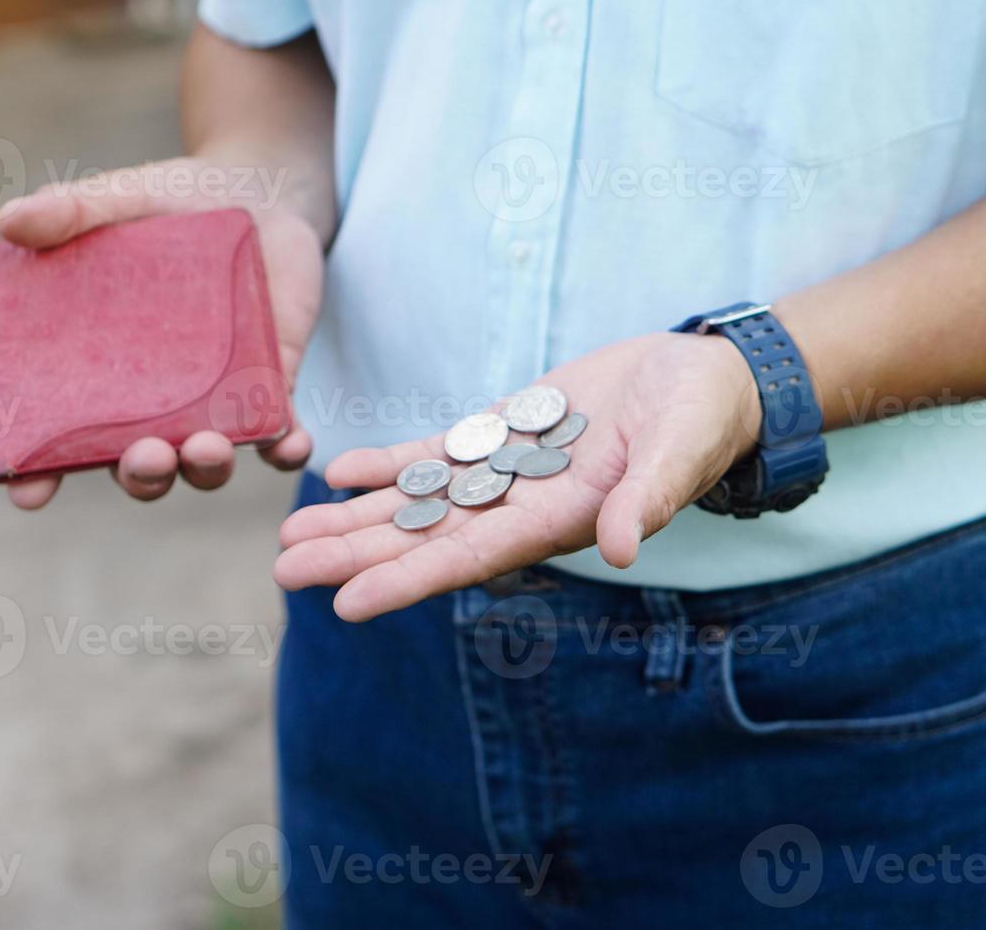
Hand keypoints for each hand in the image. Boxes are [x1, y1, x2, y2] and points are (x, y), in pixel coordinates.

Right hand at [0, 158, 324, 508]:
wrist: (263, 190)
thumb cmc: (175, 203)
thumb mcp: (121, 199)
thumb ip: (70, 211)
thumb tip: (10, 221)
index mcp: (101, 368)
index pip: (62, 436)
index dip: (41, 471)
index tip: (28, 491)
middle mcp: (155, 399)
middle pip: (140, 465)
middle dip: (140, 474)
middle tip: (145, 455)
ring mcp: (216, 397)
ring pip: (207, 461)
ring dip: (206, 468)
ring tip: (207, 447)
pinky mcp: (272, 384)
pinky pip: (280, 434)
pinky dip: (287, 448)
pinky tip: (291, 444)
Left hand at [274, 332, 762, 620]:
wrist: (700, 380)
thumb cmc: (699, 418)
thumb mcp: (679, 451)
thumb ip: (648, 498)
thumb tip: (625, 549)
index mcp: (560, 522)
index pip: (470, 559)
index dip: (407, 581)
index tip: (345, 604)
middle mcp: (523, 508)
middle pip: (424, 537)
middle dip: (356, 555)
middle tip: (284, 569)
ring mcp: (509, 473)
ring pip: (419, 502)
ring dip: (356, 518)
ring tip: (290, 533)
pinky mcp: (505, 434)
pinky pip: (437, 455)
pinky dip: (390, 464)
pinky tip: (340, 469)